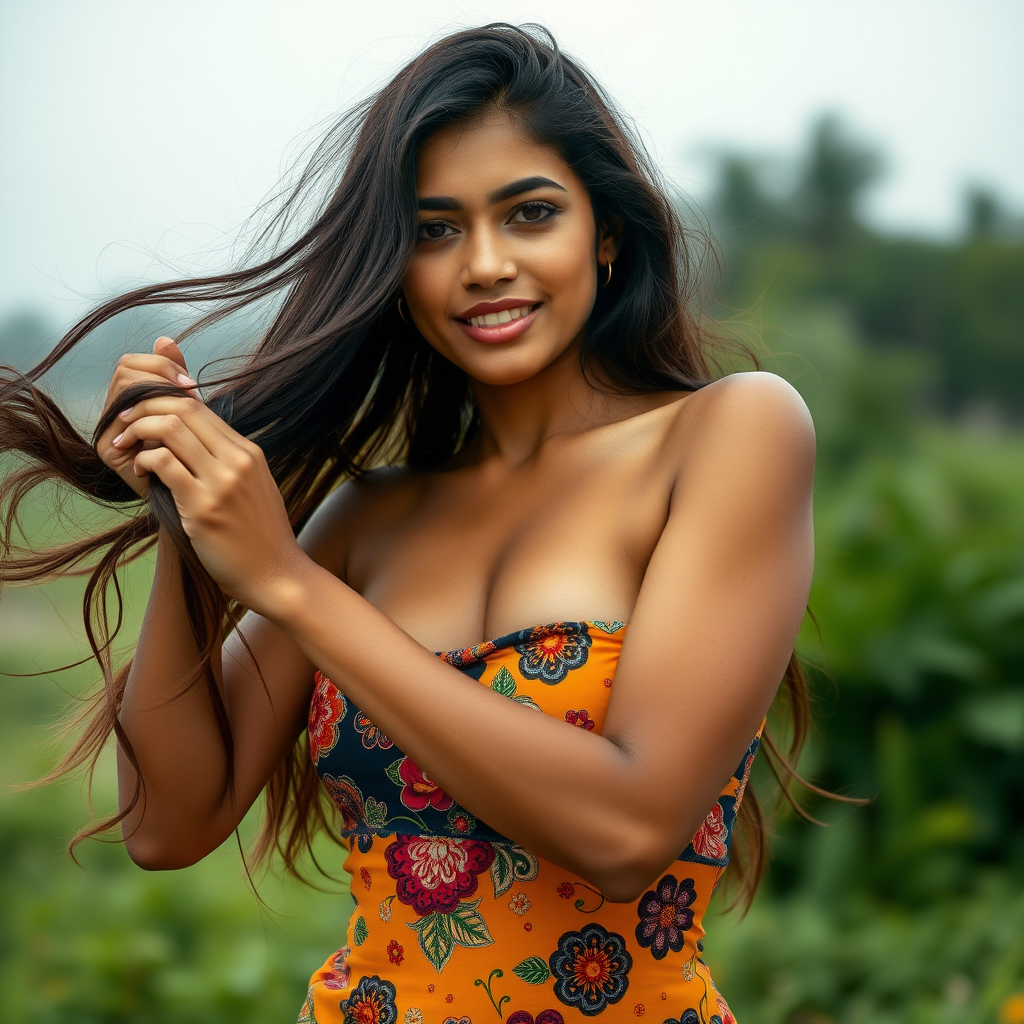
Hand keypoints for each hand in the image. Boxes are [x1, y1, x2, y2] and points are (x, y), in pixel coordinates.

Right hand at [96, 336, 197, 497]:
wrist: (201, 508)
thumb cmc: (201, 460)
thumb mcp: (194, 415)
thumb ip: (180, 381)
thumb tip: (165, 338)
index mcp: (134, 403)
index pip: (134, 363)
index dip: (162, 365)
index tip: (192, 385)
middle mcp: (116, 413)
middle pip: (126, 368)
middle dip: (160, 374)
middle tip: (189, 392)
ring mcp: (109, 430)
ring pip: (125, 387)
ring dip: (157, 392)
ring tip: (182, 409)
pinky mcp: (108, 449)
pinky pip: (125, 418)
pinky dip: (151, 416)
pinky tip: (173, 428)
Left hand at [109, 386, 304, 610]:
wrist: (276, 575)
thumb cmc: (260, 538)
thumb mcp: (254, 489)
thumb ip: (230, 464)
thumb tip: (197, 445)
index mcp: (250, 453)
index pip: (201, 408)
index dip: (164, 403)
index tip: (143, 415)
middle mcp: (238, 460)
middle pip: (184, 409)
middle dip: (145, 407)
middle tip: (124, 421)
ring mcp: (222, 482)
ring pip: (171, 429)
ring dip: (139, 430)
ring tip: (126, 445)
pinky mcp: (202, 507)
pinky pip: (164, 464)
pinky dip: (144, 460)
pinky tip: (141, 473)